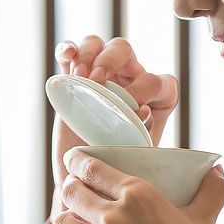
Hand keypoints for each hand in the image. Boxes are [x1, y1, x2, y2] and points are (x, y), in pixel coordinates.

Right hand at [52, 35, 178, 189]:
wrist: (86, 179)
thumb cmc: (117, 170)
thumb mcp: (134, 158)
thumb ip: (142, 137)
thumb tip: (142, 111)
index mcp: (155, 98)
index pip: (157, 80)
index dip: (145, 88)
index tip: (130, 107)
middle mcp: (130, 79)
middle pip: (124, 51)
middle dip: (111, 61)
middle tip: (97, 81)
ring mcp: (101, 75)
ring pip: (99, 45)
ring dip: (89, 54)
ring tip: (79, 76)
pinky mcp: (75, 77)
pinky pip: (72, 53)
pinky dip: (68, 50)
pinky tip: (67, 57)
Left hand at [52, 146, 223, 223]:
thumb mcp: (207, 220)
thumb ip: (210, 190)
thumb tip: (216, 170)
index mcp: (138, 197)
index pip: (90, 168)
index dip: (77, 160)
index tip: (75, 159)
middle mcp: (112, 220)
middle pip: (71, 192)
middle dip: (72, 186)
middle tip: (78, 187)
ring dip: (70, 217)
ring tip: (80, 220)